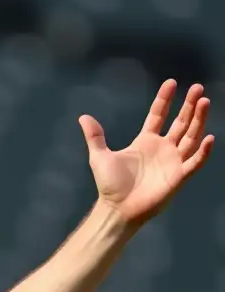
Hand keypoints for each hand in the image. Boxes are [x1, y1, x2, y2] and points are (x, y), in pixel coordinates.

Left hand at [81, 79, 212, 225]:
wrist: (117, 209)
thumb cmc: (110, 185)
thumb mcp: (99, 157)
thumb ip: (95, 137)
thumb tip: (83, 117)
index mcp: (145, 141)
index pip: (158, 115)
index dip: (165, 100)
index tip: (172, 83)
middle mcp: (163, 148)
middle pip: (180, 122)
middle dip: (189, 106)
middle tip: (197, 88)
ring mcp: (172, 161)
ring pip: (191, 137)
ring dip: (198, 120)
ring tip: (204, 102)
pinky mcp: (179, 176)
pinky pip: (195, 162)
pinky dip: (203, 151)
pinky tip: (208, 137)